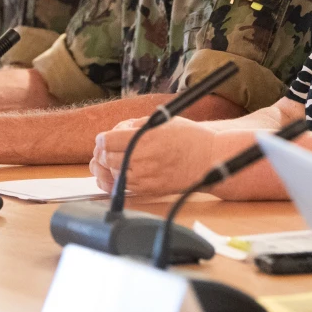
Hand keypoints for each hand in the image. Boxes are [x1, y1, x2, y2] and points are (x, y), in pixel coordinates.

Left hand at [89, 117, 216, 195]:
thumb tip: (117, 131)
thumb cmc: (189, 137)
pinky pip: (123, 188)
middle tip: (107, 149)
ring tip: (114, 161)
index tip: (105, 138)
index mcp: (143, 138)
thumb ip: (136, 125)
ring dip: (109, 167)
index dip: (102, 138)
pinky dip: (117, 181)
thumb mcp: (162, 121)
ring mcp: (145, 177)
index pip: (106, 141)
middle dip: (103, 153)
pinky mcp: (149, 190)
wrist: (209, 160)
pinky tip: (121, 174)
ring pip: (112, 175)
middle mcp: (141, 159)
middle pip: (106, 158)